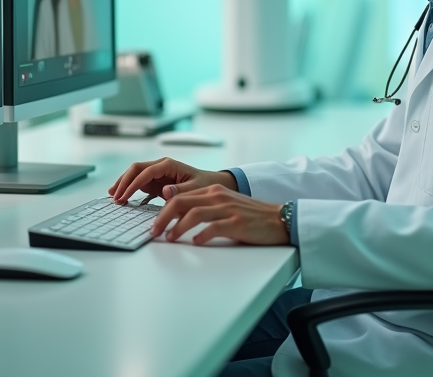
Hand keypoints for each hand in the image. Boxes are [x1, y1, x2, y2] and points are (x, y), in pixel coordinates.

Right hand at [108, 157, 236, 203]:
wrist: (211, 184)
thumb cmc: (205, 184)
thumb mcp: (196, 188)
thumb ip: (181, 190)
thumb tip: (165, 191)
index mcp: (169, 164)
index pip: (146, 172)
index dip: (133, 184)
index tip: (124, 196)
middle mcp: (160, 165)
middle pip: (136, 169)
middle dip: (124, 182)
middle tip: (115, 197)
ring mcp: (156, 172)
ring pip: (134, 174)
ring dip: (123, 183)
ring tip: (113, 195)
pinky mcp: (155, 181)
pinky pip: (138, 182)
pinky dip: (128, 188)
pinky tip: (121, 196)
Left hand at [151, 185, 289, 245]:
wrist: (279, 218)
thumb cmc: (250, 216)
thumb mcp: (225, 205)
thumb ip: (204, 208)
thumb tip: (178, 220)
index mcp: (213, 191)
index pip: (180, 196)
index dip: (163, 210)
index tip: (154, 224)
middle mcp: (218, 196)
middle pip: (181, 202)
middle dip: (163, 218)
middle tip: (154, 232)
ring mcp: (228, 209)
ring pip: (194, 214)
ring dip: (177, 227)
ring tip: (170, 238)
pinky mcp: (237, 223)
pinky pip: (214, 228)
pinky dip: (202, 235)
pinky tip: (196, 242)